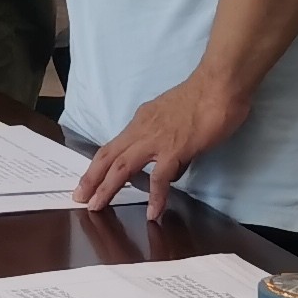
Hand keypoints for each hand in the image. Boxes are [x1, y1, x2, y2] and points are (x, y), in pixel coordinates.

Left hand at [74, 69, 253, 208]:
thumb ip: (168, 142)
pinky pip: (160, 177)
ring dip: (107, 188)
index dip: (97, 165)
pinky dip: (156, 197)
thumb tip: (170, 168)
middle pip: (108, 157)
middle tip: (78, 198)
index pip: (113, 146)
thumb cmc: (204, 98)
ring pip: (122, 166)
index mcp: (142, 121)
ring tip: (96, 207)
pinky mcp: (175, 149)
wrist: (219, 84)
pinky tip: (153, 213)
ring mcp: (156, 140)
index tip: (87, 181)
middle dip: (91, 179)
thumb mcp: (175, 119)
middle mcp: (142, 129)